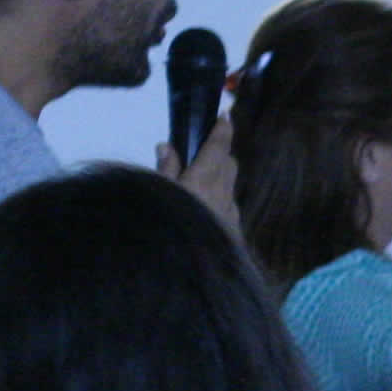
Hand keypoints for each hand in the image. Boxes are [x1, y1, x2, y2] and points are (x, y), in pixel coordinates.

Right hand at [158, 114, 236, 236]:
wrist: (189, 274)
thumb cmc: (167, 226)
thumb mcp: (157, 193)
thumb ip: (165, 170)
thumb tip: (167, 146)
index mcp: (204, 179)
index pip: (218, 147)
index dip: (222, 129)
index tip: (225, 116)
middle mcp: (223, 193)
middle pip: (229, 163)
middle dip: (220, 153)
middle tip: (204, 150)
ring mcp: (231, 213)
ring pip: (230, 186)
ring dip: (219, 178)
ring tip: (198, 181)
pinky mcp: (233, 231)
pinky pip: (228, 208)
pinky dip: (218, 201)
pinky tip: (203, 210)